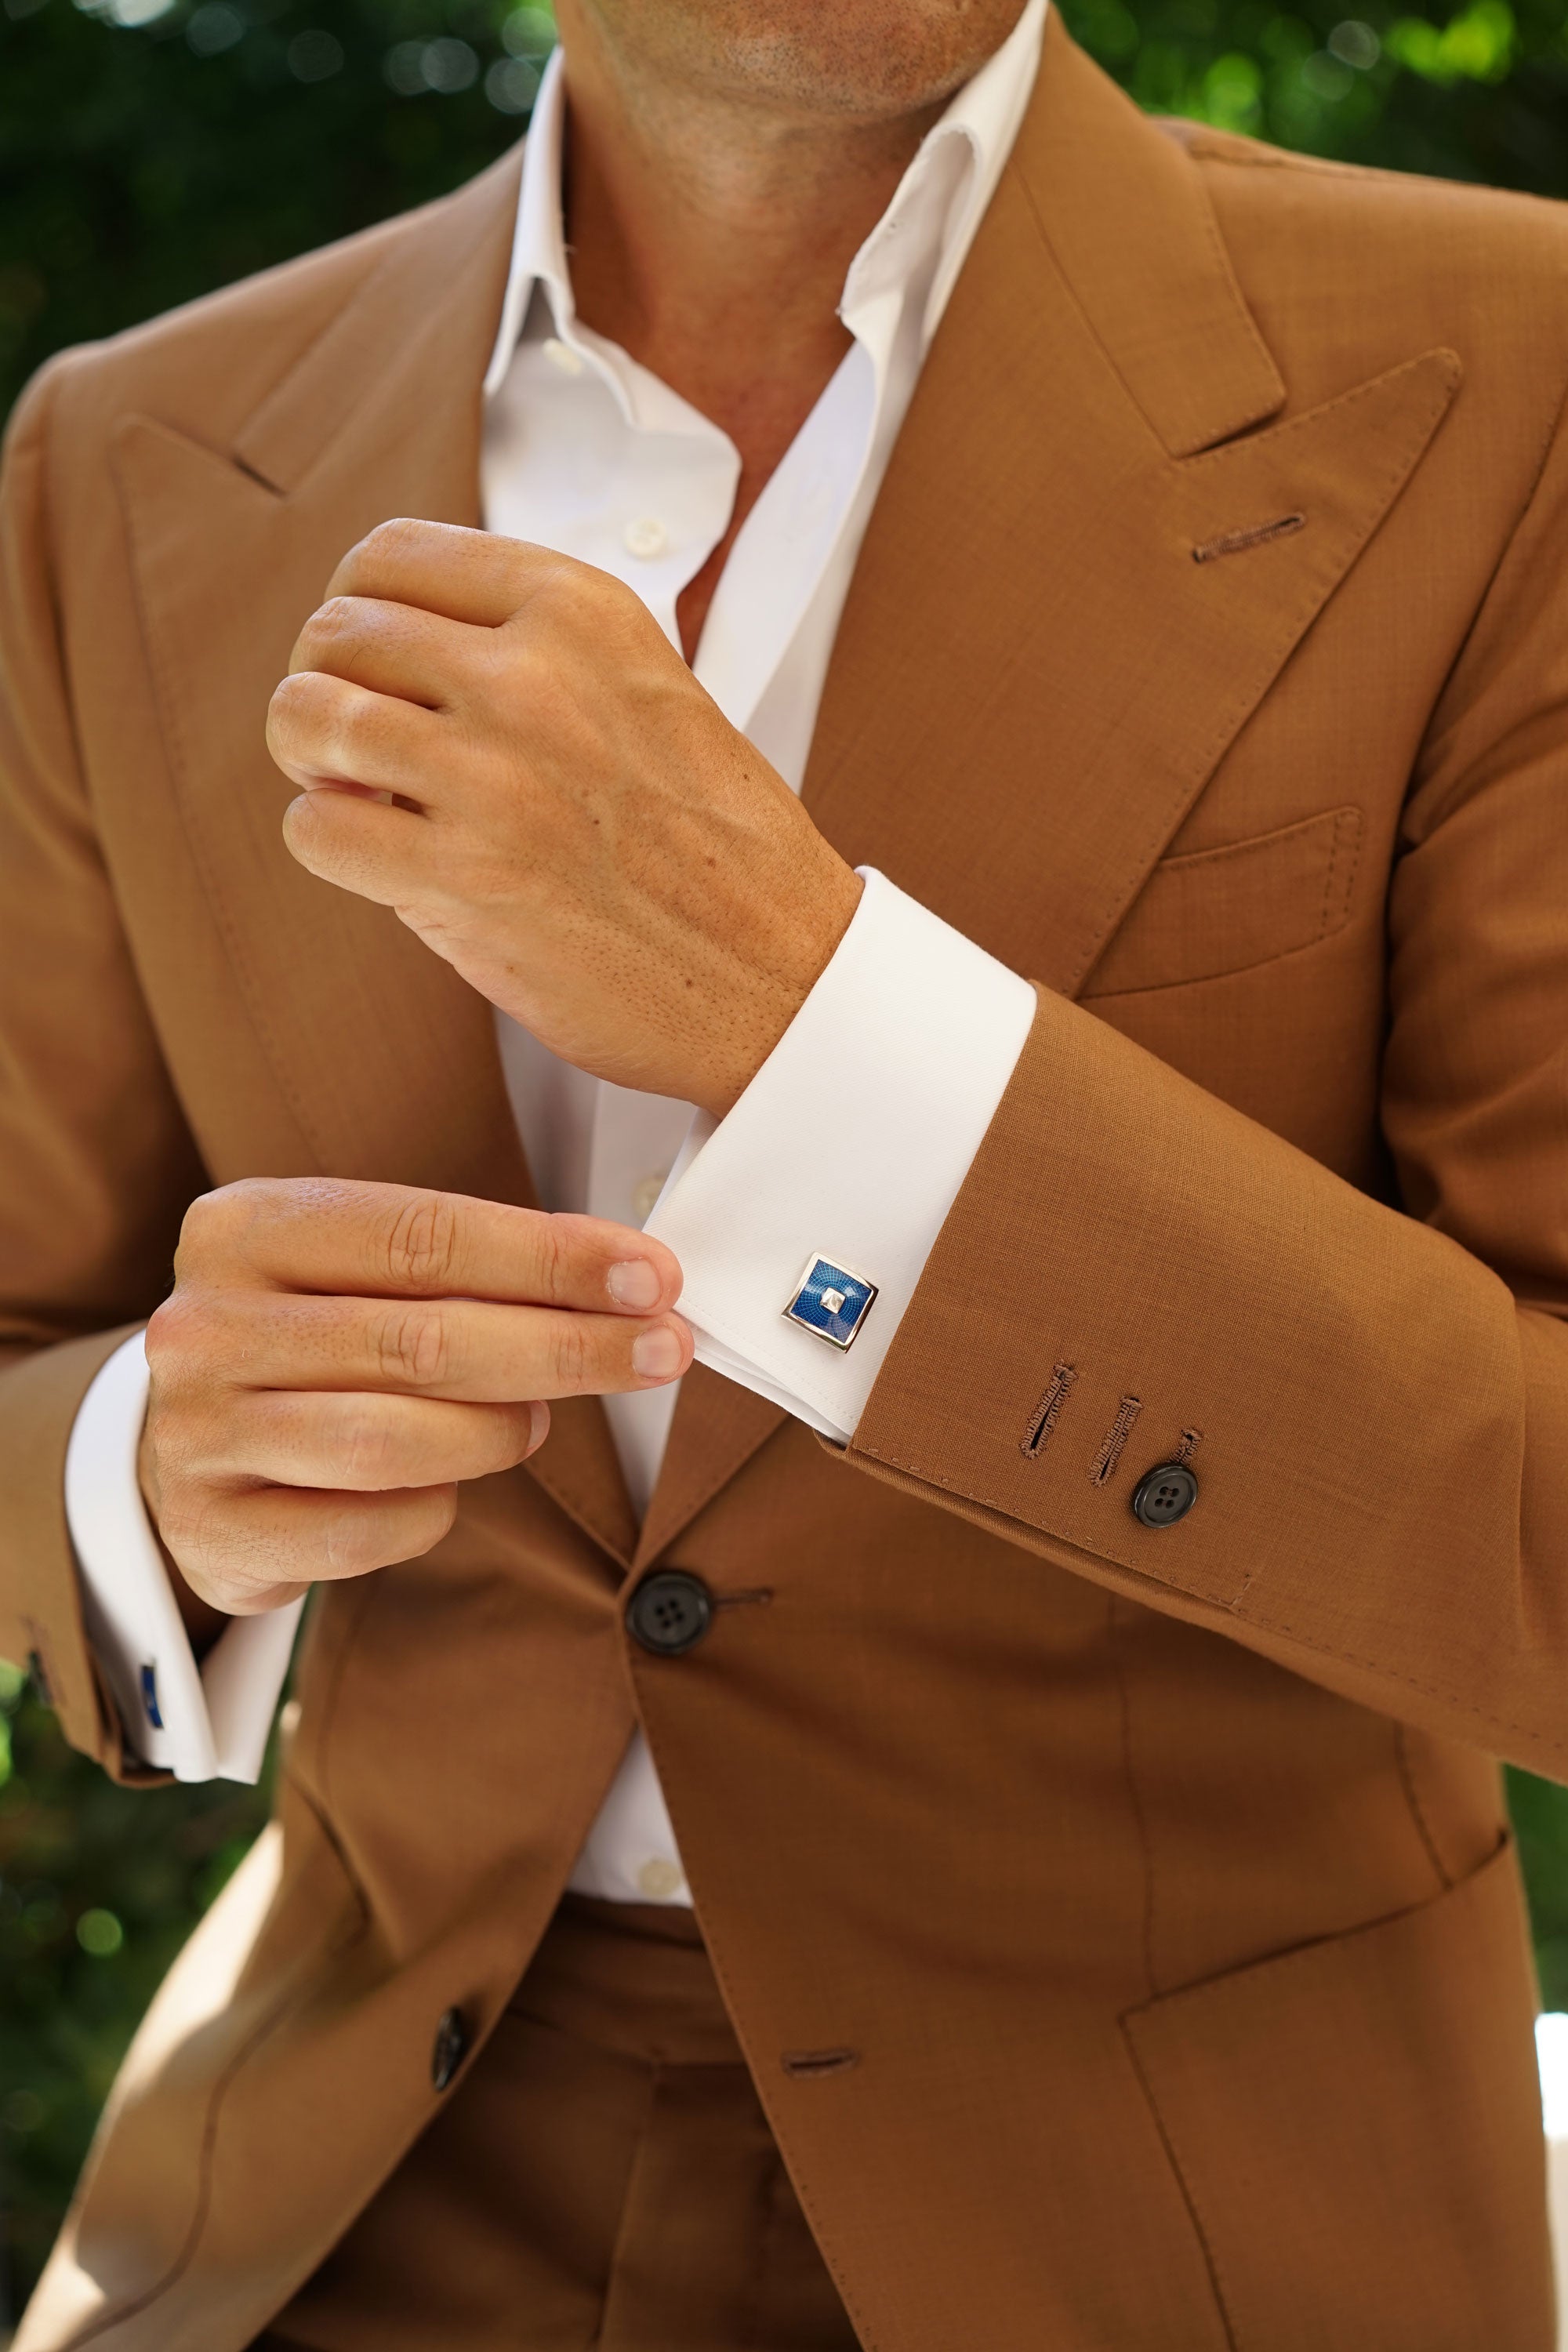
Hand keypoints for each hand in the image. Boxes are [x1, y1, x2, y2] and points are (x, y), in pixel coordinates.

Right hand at [139, 1176, 691, 1627]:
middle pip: (425, 1339)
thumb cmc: (312, 1340)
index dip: (552, 1259)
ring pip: (397, 1441)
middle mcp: (206, 1324)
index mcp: (245, 1228)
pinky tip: (447, 1485)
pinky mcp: (213, 1529)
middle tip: (660, 1351)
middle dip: (567, 1346)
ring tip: (536, 1422)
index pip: (425, 1236)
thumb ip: (472, 1263)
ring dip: (499, 1433)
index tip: (652, 1277)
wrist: (190, 1445)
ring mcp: (197, 1431)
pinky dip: (434, 1508)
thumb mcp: (363, 1270)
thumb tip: (630, 1278)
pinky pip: (369, 1527)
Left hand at [266, 520, 861, 1118]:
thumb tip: (402, 648)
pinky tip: (379, 859)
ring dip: (308, 760)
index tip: (364, 654)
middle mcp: (531, 677)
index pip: (392, 553)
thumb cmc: (718, 850)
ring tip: (349, 791)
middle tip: (350, 738)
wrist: (779, 974)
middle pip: (335, 630)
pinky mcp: (462, 877)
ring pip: (305, 715)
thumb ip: (538, 652)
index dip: (355, 606)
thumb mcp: (648, 689)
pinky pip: (317, 829)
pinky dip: (328, 844)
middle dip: (324, 685)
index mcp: (581, 612)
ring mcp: (493, 776)